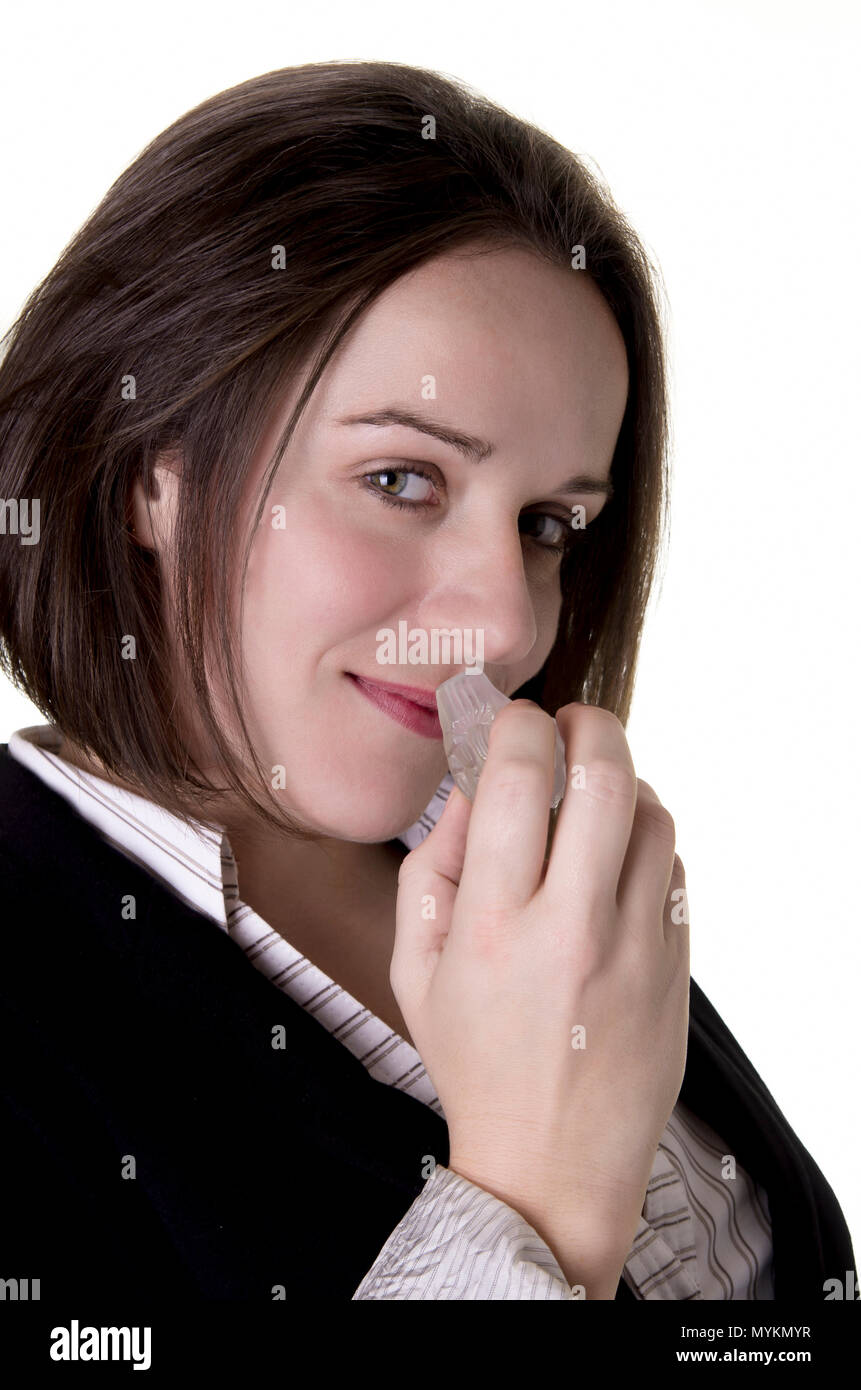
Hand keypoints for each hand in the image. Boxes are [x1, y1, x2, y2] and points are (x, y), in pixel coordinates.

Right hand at [390, 700, 689, 1289]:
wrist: (552, 1164)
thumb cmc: (475, 1062)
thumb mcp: (416, 969)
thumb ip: (430, 868)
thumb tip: (469, 789)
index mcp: (492, 925)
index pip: (515, 778)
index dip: (517, 725)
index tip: (514, 724)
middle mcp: (571, 926)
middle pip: (605, 775)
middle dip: (589, 725)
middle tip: (572, 725)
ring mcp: (635, 946)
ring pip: (654, 814)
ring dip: (624, 783)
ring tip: (594, 797)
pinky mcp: (675, 965)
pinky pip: (674, 869)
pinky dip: (647, 842)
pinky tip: (617, 860)